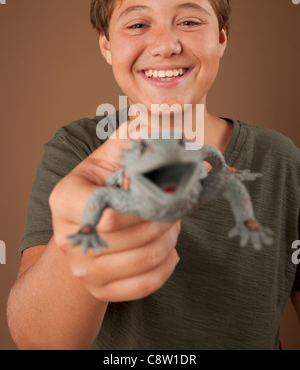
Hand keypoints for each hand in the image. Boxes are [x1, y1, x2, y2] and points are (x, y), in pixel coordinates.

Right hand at [50, 122, 180, 301]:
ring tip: (171, 223)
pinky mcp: (100, 290)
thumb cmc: (99, 189)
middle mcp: (69, 240)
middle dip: (163, 218)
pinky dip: (167, 264)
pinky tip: (168, 248)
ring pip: (144, 259)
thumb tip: (160, 126)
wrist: (84, 232)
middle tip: (174, 205)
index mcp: (66, 201)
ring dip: (169, 238)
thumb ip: (130, 136)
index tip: (158, 190)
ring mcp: (83, 270)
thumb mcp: (108, 157)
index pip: (109, 212)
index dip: (142, 203)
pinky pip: (146, 284)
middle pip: (133, 236)